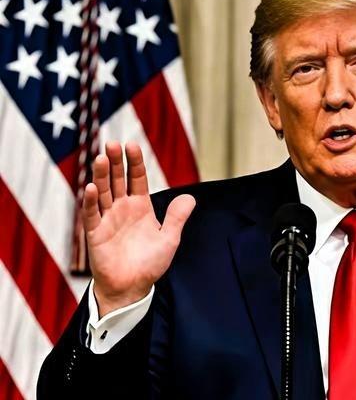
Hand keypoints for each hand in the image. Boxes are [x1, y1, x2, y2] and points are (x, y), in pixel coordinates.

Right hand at [82, 141, 195, 316]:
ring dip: (101, 175)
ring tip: (102, 158)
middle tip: (112, 142)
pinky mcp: (96, 233)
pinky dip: (90, 201)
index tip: (132, 145)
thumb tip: (190, 196)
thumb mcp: (169, 239)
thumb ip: (177, 217)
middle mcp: (122, 209)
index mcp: (140, 207)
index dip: (134, 162)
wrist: (133, 287)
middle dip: (116, 162)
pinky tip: (90, 187)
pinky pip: (92, 214)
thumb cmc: (150, 264)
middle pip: (118, 180)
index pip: (136, 179)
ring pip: (103, 192)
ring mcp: (108, 219)